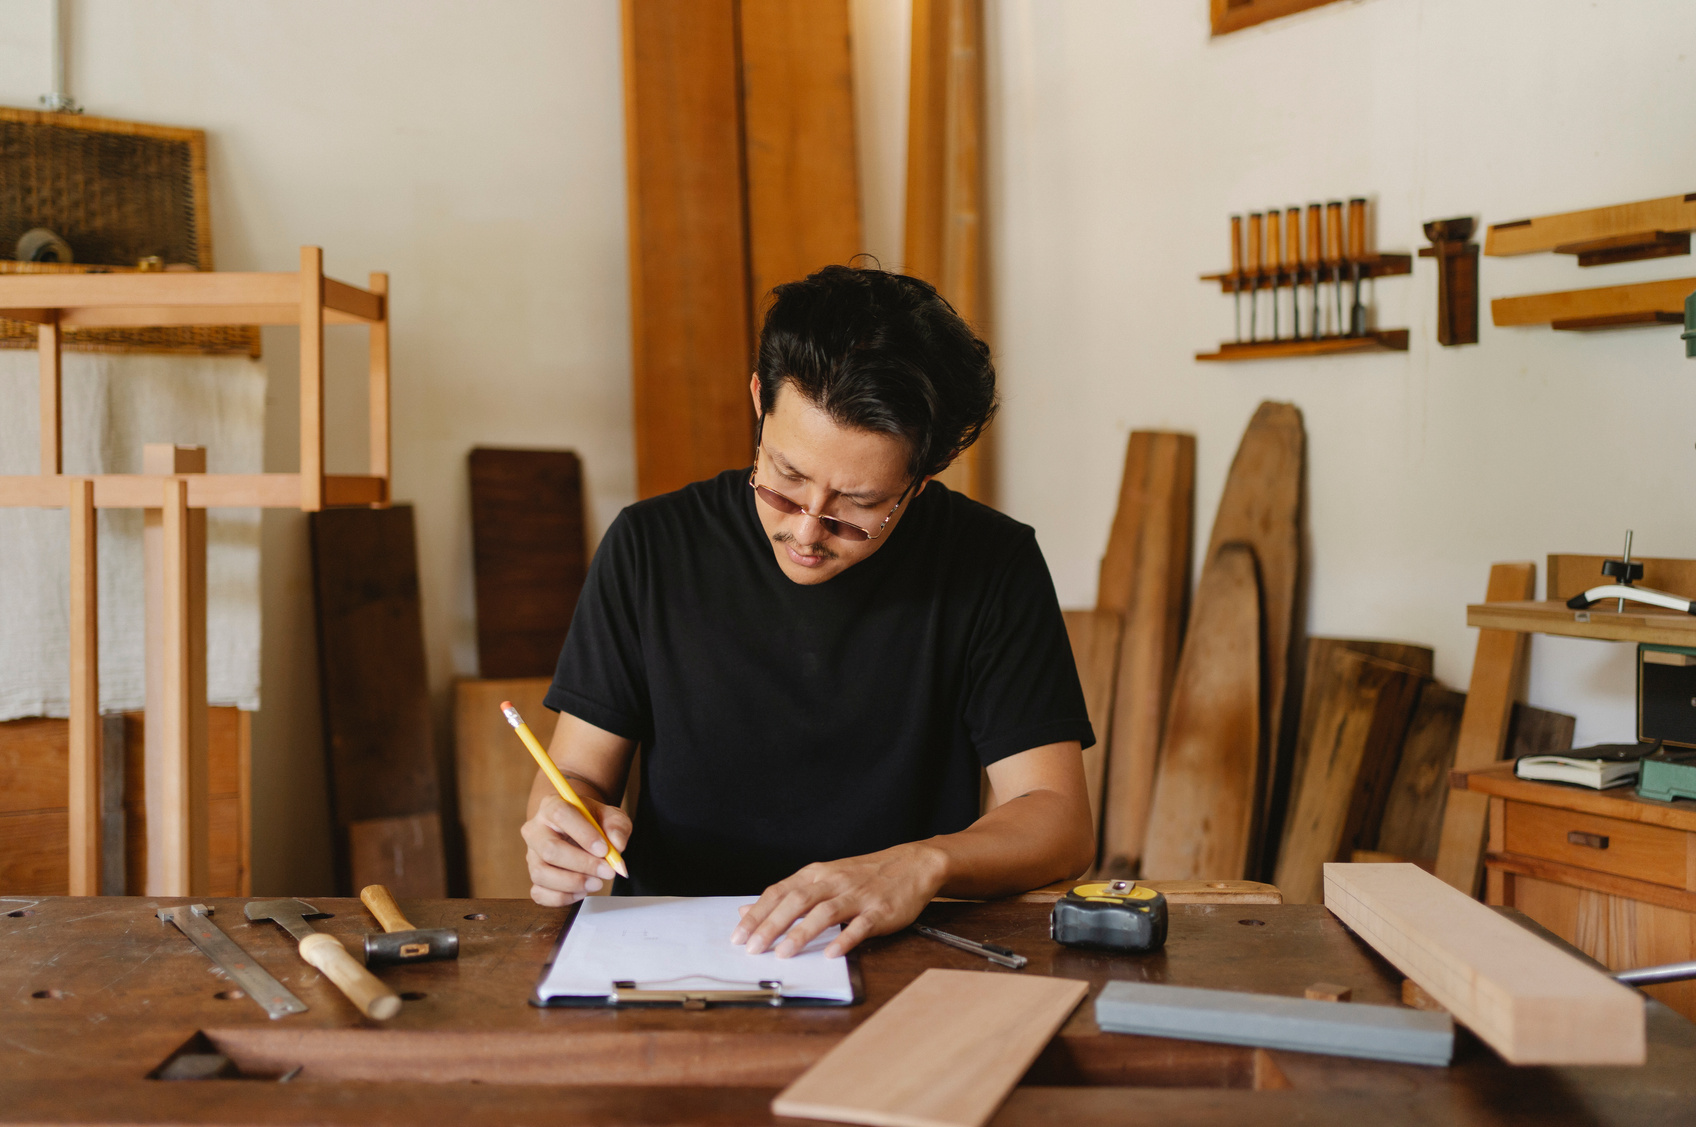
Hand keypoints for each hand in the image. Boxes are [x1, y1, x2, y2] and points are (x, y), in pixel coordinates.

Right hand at [521, 793, 631, 906]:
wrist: (578, 831)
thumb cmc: (593, 822)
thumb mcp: (610, 816)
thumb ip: (617, 825)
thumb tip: (617, 844)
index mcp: (552, 806)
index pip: (561, 815)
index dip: (583, 834)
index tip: (604, 850)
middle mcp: (536, 830)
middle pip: (550, 849)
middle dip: (582, 864)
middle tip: (607, 871)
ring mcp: (531, 855)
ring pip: (541, 873)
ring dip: (573, 883)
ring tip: (596, 883)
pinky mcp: (533, 877)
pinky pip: (539, 893)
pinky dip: (562, 897)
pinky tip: (582, 891)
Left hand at [730, 843, 948, 958]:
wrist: (912, 865)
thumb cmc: (864, 876)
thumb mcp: (823, 879)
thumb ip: (788, 895)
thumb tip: (747, 911)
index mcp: (816, 875)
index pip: (778, 892)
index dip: (757, 914)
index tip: (739, 936)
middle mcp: (833, 882)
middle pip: (796, 902)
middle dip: (771, 926)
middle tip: (753, 948)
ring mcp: (857, 896)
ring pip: (824, 913)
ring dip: (802, 933)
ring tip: (783, 954)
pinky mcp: (879, 911)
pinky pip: (860, 925)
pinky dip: (845, 939)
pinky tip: (832, 953)